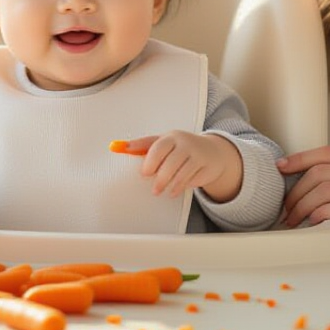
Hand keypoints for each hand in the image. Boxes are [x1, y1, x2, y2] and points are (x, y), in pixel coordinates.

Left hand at [118, 132, 243, 202]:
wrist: (212, 151)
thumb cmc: (180, 147)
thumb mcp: (163, 142)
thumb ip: (141, 145)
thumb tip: (117, 146)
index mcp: (172, 137)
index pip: (159, 148)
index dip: (150, 162)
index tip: (144, 173)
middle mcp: (186, 144)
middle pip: (171, 163)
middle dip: (160, 178)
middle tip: (153, 189)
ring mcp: (198, 156)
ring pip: (182, 173)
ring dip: (170, 185)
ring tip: (161, 191)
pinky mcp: (206, 168)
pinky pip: (192, 180)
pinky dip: (181, 187)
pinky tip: (174, 191)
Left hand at [278, 145, 329, 245]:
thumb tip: (301, 180)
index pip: (328, 152)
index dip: (300, 158)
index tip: (281, 168)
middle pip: (323, 172)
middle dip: (296, 190)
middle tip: (286, 208)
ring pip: (328, 189)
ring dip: (303, 205)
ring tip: (295, 219)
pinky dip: (321, 214)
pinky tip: (313, 222)